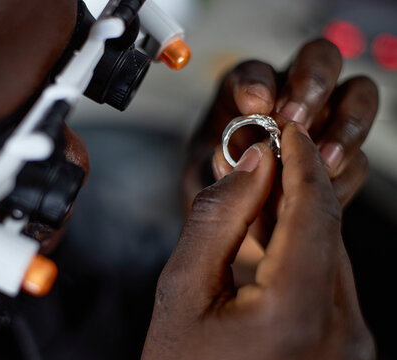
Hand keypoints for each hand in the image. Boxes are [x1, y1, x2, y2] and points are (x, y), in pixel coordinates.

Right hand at [143, 124, 374, 359]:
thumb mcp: (182, 291)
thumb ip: (218, 219)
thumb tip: (252, 164)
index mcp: (296, 314)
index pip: (313, 210)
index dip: (299, 159)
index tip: (286, 129)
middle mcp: (341, 331)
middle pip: (326, 229)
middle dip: (294, 184)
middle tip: (260, 155)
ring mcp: (349, 344)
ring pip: (330, 252)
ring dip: (296, 218)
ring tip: (255, 198)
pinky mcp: (346, 348)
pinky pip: (329, 281)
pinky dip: (301, 252)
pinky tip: (267, 244)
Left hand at [184, 38, 377, 215]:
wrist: (233, 221)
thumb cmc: (216, 184)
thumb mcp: (201, 173)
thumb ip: (217, 160)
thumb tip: (250, 148)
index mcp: (247, 93)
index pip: (255, 71)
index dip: (257, 82)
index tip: (256, 104)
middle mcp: (291, 97)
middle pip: (321, 59)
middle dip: (312, 85)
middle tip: (295, 121)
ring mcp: (323, 122)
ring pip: (358, 97)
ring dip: (344, 128)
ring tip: (324, 162)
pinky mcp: (342, 157)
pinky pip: (359, 156)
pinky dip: (346, 172)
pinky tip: (325, 190)